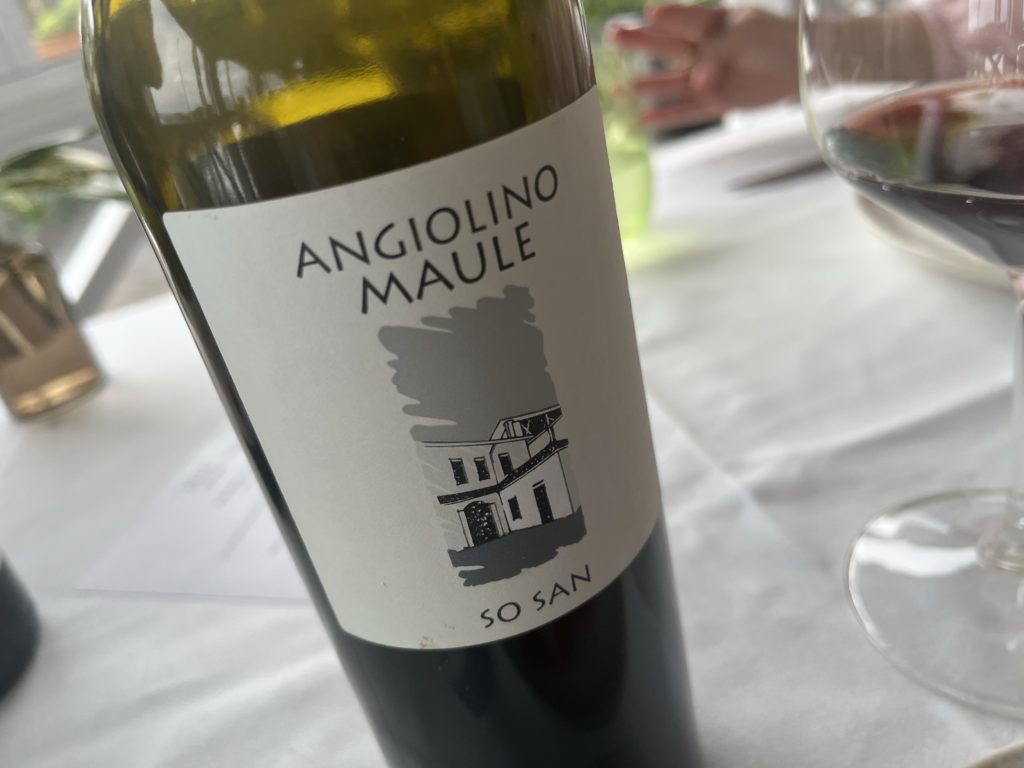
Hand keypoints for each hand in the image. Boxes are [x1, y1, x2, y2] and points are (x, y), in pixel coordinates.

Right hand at [609, 5, 799, 128]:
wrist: (800, 66)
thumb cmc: (774, 39)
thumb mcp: (744, 34)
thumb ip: (716, 53)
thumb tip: (696, 79)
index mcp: (712, 23)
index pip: (683, 18)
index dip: (667, 16)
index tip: (649, 14)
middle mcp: (704, 48)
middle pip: (666, 45)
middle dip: (640, 41)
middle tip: (613, 36)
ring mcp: (707, 77)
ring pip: (671, 82)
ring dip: (647, 84)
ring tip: (619, 89)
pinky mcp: (715, 102)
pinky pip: (687, 111)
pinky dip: (668, 116)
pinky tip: (645, 119)